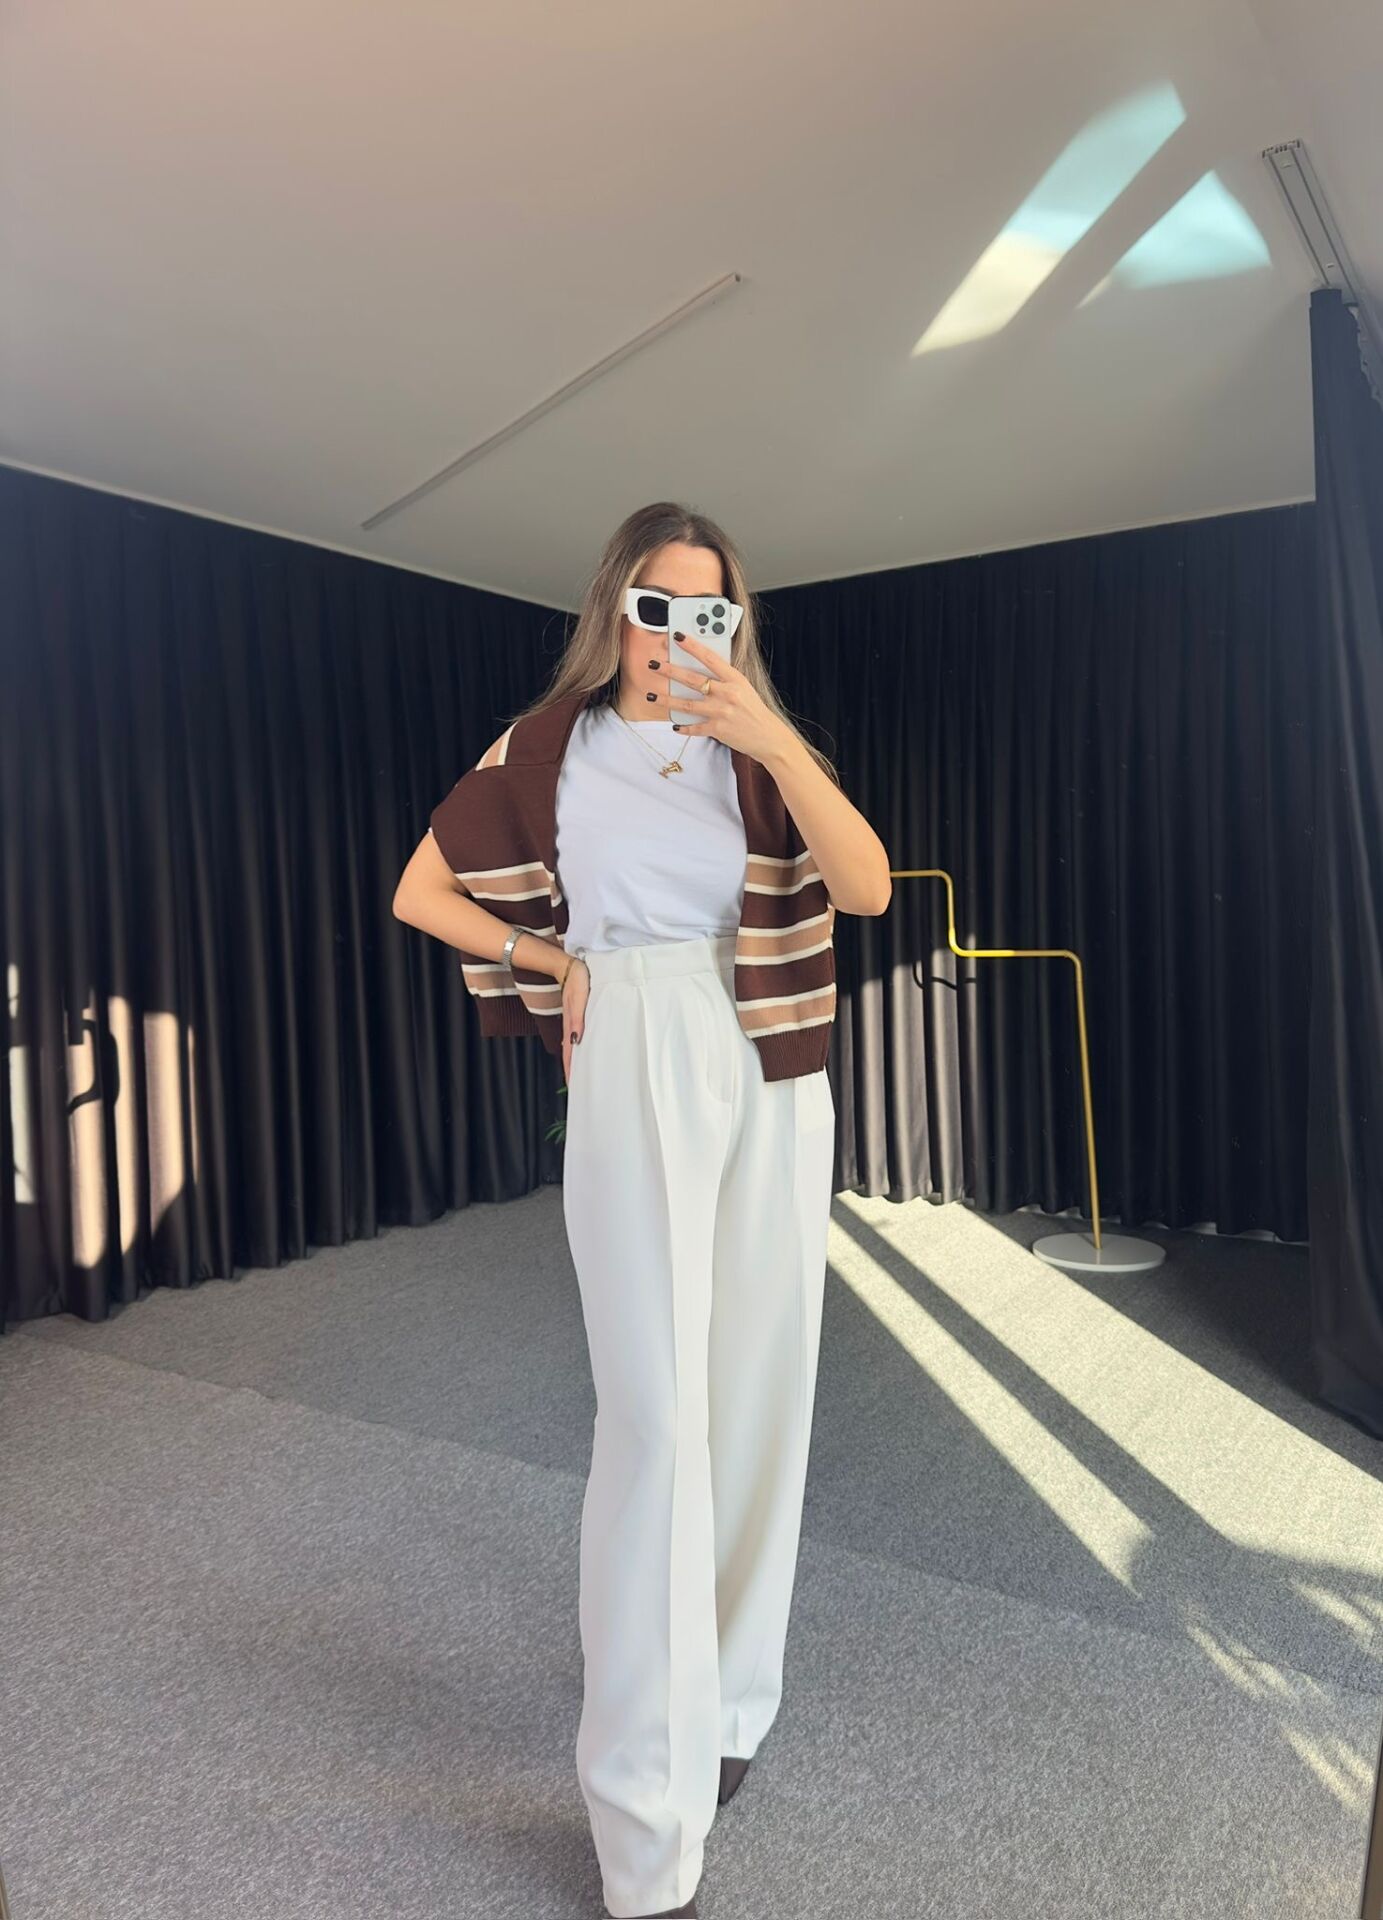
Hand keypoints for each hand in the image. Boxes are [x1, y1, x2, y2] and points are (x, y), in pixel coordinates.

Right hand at [561, 954, 589, 1083]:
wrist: (569, 966)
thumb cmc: (577, 980)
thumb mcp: (578, 998)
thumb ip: (578, 1018)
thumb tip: (576, 1039)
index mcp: (571, 1025)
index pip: (570, 1053)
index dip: (571, 1070)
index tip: (573, 1086)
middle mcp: (570, 1026)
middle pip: (570, 1053)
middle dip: (572, 1070)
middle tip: (578, 1087)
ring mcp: (572, 1022)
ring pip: (573, 1047)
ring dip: (575, 1061)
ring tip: (580, 1074)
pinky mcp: (575, 1016)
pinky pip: (576, 1037)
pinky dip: (577, 1049)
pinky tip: (581, 1051)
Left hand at [662, 632, 792, 764]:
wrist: (768, 736)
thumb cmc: (754, 710)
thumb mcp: (744, 688)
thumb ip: (724, 679)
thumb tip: (701, 670)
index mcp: (735, 679)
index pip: (710, 658)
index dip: (693, 646)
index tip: (678, 637)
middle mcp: (727, 694)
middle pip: (692, 680)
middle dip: (670, 671)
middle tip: (654, 665)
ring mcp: (721, 712)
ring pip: (686, 704)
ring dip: (666, 700)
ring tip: (651, 696)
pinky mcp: (717, 730)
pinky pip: (694, 727)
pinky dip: (683, 727)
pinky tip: (674, 725)